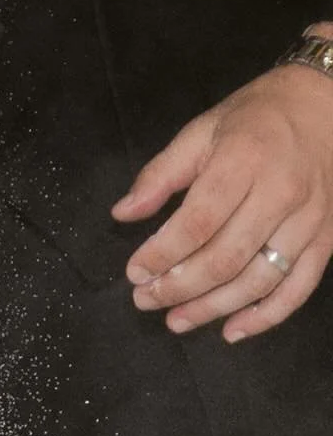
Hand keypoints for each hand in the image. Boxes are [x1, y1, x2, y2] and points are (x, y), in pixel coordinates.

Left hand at [113, 60, 332, 342]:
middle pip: (226, 257)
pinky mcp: (328, 238)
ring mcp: (309, 220)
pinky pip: (298, 287)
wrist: (326, 104)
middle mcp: (280, 194)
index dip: (162, 254)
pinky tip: (233, 330)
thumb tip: (122, 213)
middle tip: (145, 300)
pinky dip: (266, 316)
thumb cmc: (256, 118)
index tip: (134, 273)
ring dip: (214, 308)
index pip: (197, 222)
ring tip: (176, 320)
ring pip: (259, 279)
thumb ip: (160, 175)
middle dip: (179, 287)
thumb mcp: (200, 131)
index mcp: (243, 161)